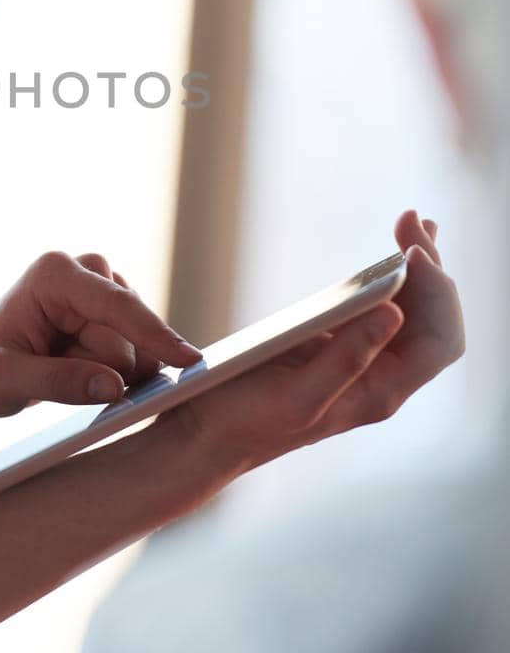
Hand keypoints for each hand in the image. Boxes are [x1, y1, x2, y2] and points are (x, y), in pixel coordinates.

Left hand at [0, 250, 201, 417]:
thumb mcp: (2, 381)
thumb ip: (56, 383)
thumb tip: (114, 386)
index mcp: (55, 273)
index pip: (116, 306)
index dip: (154, 334)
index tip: (188, 361)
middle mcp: (86, 271)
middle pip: (128, 337)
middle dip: (100, 369)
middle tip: (51, 372)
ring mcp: (104, 289)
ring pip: (135, 350)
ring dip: (104, 372)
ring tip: (59, 369)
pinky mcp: (115, 312)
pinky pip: (136, 354)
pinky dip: (112, 372)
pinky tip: (79, 369)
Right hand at [154, 209, 464, 475]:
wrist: (212, 432)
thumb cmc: (246, 418)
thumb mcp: (296, 394)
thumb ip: (347, 359)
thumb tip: (394, 313)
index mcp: (380, 392)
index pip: (440, 341)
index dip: (438, 295)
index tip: (410, 254)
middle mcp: (383, 377)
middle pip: (434, 318)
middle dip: (431, 267)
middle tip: (410, 220)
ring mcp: (366, 360)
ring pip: (416, 309)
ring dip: (419, 264)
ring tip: (414, 222)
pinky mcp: (341, 344)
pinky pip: (386, 306)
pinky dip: (397, 273)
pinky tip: (401, 247)